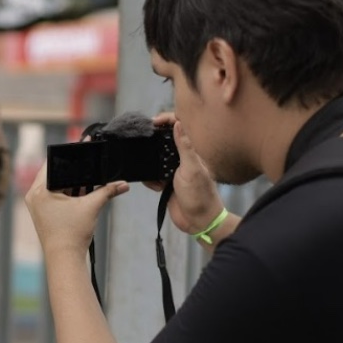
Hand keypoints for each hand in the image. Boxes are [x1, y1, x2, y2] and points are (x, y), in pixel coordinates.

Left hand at [25, 162, 129, 260]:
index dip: (69, 154)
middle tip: (88, 162)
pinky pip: (56, 195)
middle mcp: (35, 195)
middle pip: (55, 173)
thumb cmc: (71, 235)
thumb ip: (107, 191)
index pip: (53, 162)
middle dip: (73, 169)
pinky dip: (69, 192)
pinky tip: (82, 193)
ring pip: (56, 184)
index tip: (82, 147)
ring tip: (87, 180)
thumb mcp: (91, 207)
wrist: (65, 260)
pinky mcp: (44, 212)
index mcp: (40, 190)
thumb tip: (123, 184)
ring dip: (72, 182)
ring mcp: (38, 204)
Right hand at [150, 117, 223, 234]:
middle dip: (154, 139)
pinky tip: (154, 186)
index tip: (153, 122)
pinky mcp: (167, 184)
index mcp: (191, 152)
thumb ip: (185, 146)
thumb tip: (178, 123)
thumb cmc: (200, 195)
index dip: (166, 120)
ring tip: (145, 164)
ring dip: (150, 161)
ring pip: (157, 158)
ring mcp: (174, 172)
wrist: (199, 222)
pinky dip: (150, 179)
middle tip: (142, 139)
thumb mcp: (192, 168)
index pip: (179, 127)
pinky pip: (153, 176)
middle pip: (165, 140)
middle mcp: (182, 159)